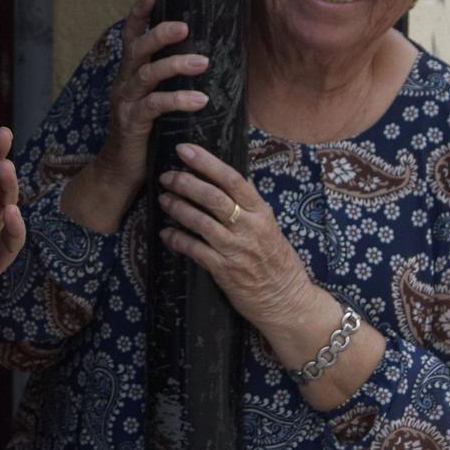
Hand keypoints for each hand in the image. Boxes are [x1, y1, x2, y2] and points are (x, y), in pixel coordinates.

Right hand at [69, 0, 210, 225]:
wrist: (120, 171)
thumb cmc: (143, 133)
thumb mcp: (152, 101)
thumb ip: (165, 82)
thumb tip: (198, 59)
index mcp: (128, 75)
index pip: (131, 37)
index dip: (139, 14)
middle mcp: (123, 84)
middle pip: (138, 50)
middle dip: (160, 34)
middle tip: (185, 26)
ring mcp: (126, 103)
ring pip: (147, 74)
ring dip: (175, 65)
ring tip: (202, 62)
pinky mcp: (132, 124)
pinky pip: (155, 106)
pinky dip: (178, 100)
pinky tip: (199, 100)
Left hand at [154, 143, 314, 329]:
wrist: (286, 300)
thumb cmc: (276, 260)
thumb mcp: (270, 226)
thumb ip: (250, 204)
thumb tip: (234, 177)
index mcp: (261, 212)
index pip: (232, 179)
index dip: (207, 162)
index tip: (185, 149)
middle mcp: (249, 228)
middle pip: (213, 198)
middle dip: (185, 183)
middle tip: (166, 176)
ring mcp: (235, 250)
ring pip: (200, 222)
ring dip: (177, 208)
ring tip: (163, 199)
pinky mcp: (224, 270)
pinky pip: (194, 250)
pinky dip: (177, 239)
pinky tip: (166, 233)